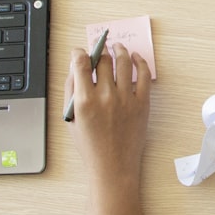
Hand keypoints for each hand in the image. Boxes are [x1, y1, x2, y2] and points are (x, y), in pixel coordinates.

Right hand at [64, 43, 150, 183]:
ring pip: (123, 62)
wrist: (113, 167)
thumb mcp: (71, 120)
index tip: (79, 52)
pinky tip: (135, 57)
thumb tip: (73, 68)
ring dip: (119, 50)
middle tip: (99, 47)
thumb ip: (70, 92)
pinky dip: (140, 62)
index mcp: (84, 101)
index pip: (80, 63)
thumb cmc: (91, 147)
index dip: (78, 52)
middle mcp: (105, 97)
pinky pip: (144, 75)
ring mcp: (126, 99)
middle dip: (98, 49)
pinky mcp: (142, 103)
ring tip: (117, 47)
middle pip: (102, 60)